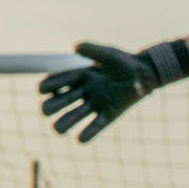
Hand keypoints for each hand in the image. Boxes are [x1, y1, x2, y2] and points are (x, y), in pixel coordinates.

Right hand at [39, 40, 188, 142]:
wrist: (145, 73)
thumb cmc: (124, 62)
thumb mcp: (108, 54)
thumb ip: (92, 49)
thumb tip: (75, 48)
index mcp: (79, 75)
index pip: (56, 81)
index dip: (47, 86)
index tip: (42, 89)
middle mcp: (84, 91)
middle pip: (60, 101)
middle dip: (50, 107)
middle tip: (47, 110)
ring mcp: (96, 103)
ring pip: (74, 116)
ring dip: (64, 123)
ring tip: (57, 130)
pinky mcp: (109, 114)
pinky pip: (97, 125)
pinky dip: (89, 133)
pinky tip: (80, 140)